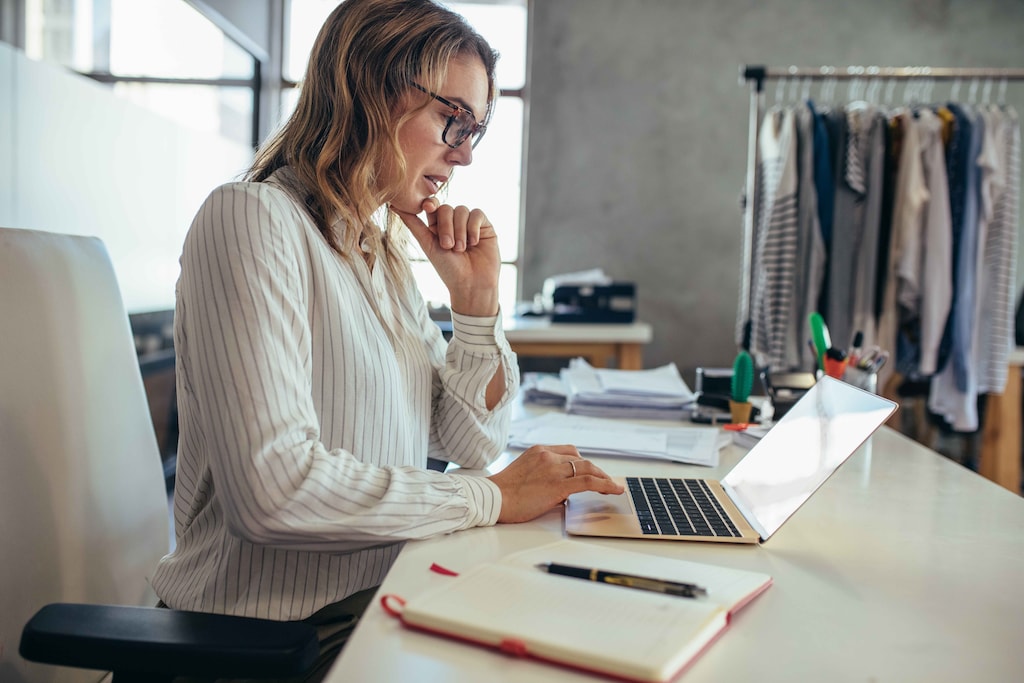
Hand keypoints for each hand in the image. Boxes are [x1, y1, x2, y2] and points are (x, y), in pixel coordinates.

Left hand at [393, 198, 499, 315]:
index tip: (428, 207)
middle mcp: (453, 223)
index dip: (430, 203)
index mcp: (437, 227)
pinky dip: (473, 228)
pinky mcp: (484, 226)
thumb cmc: (448, 270)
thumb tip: (394, 206)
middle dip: (446, 227)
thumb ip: (414, 225)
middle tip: (448, 246)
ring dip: (460, 231)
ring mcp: (469, 223)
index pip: (433, 206)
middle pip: (446, 208)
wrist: (472, 284)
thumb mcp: (428, 246)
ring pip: (462, 210)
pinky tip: (474, 243)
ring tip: (461, 249)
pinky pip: (477, 214)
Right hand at [487, 445, 623, 523]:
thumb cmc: (504, 493)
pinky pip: (588, 482)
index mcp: (539, 451)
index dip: (582, 462)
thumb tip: (561, 494)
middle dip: (596, 470)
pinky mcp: (558, 485)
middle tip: (605, 481)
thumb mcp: (524, 474)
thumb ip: (543, 477)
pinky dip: (605, 484)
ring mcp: (554, 469)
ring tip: (613, 487)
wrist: (493, 498)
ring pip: (588, 468)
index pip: (569, 451)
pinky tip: (614, 489)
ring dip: (603, 477)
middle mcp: (548, 456)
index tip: (589, 471)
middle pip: (580, 459)